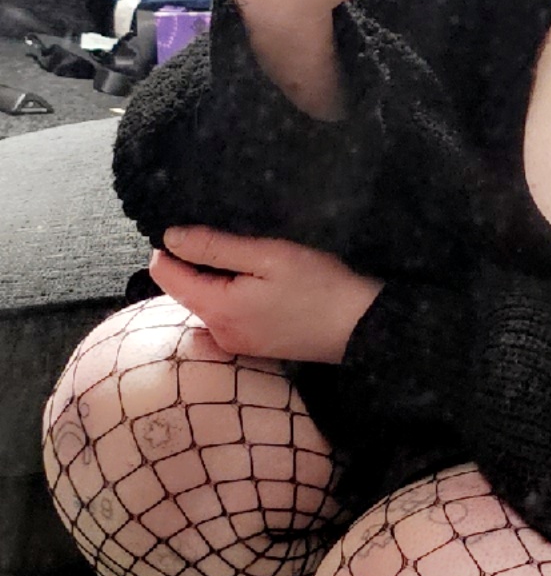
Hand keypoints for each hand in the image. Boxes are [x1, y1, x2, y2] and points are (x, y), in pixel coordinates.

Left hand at [148, 227, 382, 364]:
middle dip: (196, 263)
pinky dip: (230, 295)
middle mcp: (217, 332)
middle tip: (233, 242)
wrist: (359, 326)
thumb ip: (215, 248)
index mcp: (217, 309)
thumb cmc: (318, 286)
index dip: (171, 248)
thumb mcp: (267, 256)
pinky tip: (258, 284)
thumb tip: (169, 238)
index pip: (166, 275)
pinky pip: (224, 315)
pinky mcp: (251, 346)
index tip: (197, 229)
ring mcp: (234, 343)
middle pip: (184, 290)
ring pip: (205, 302)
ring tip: (249, 260)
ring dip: (215, 279)